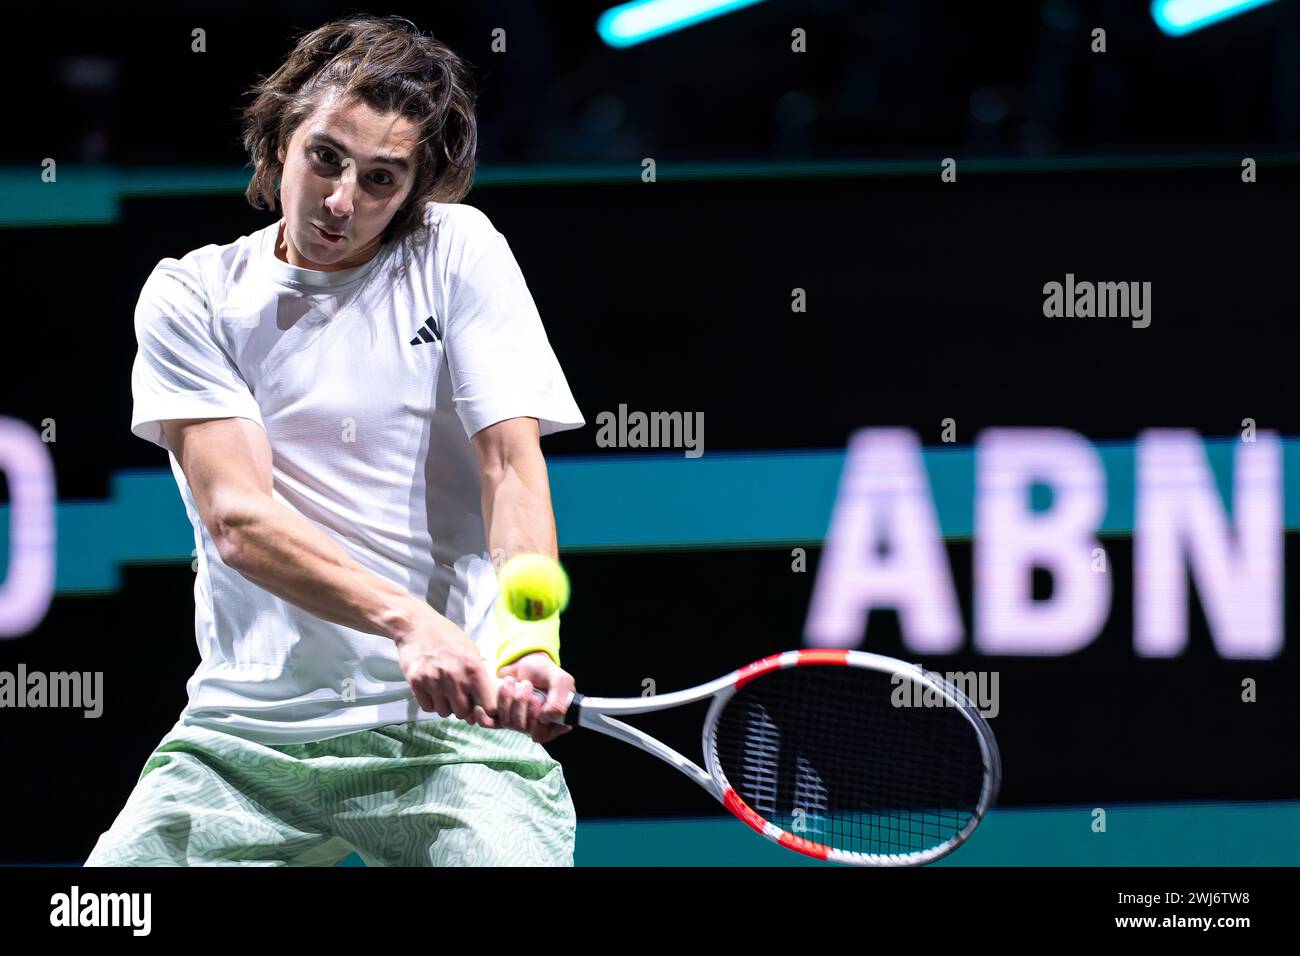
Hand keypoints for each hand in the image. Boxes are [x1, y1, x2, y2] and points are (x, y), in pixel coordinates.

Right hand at [392, 607, 496, 724]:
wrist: (416, 625)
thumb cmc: (447, 636)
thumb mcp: (471, 650)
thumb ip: (479, 674)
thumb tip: (484, 700)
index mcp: (473, 667)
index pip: (488, 704)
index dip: (486, 709)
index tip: (482, 706)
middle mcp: (454, 675)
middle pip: (463, 712)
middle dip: (463, 708)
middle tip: (460, 698)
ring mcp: (433, 680)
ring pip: (444, 712)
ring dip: (446, 706)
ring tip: (445, 692)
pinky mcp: (416, 682)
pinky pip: (427, 707)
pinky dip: (431, 703)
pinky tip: (433, 691)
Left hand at [473, 651, 575, 743]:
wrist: (526, 661)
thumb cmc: (546, 672)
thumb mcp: (561, 681)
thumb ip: (560, 701)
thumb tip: (546, 719)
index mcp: (554, 722)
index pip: (543, 734)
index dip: (537, 719)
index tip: (536, 699)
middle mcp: (536, 726)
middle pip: (524, 728)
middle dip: (522, 704)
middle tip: (527, 685)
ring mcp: (518, 722)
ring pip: (508, 723)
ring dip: (508, 700)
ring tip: (513, 682)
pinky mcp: (502, 717)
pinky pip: (490, 724)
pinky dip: (484, 717)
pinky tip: (481, 707)